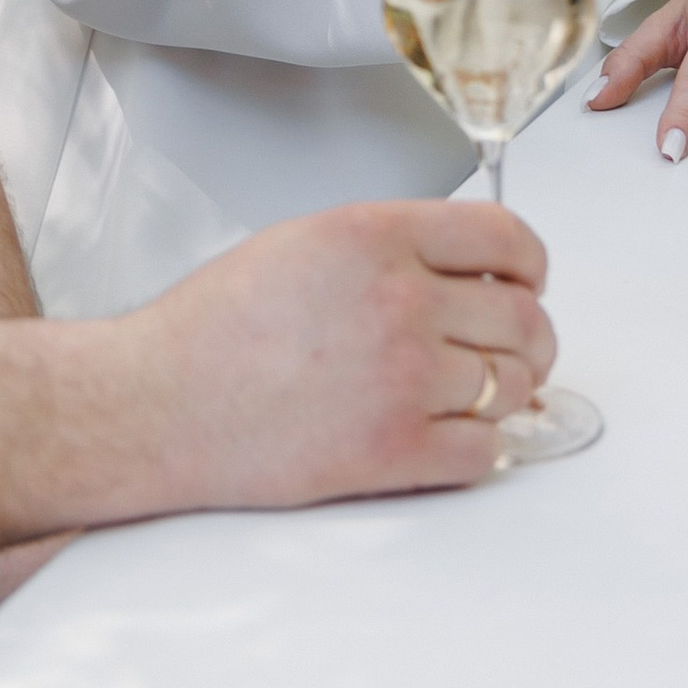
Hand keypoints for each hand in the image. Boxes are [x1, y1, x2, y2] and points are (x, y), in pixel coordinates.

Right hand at [131, 201, 558, 503]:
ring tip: (467, 395)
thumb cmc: (214, 328)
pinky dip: (478, 448)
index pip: (508, 237)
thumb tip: (467, 273)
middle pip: (524, 317)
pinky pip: (483, 451)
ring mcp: (402, 378)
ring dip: (501, 394)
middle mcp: (399, 300)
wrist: (157, 404)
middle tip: (511, 351)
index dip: (530, 264)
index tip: (526, 282)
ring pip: (511, 386)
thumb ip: (393, 246)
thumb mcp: (307, 242)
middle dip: (527, 337)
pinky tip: (448, 437)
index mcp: (376, 236)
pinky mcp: (393, 450)